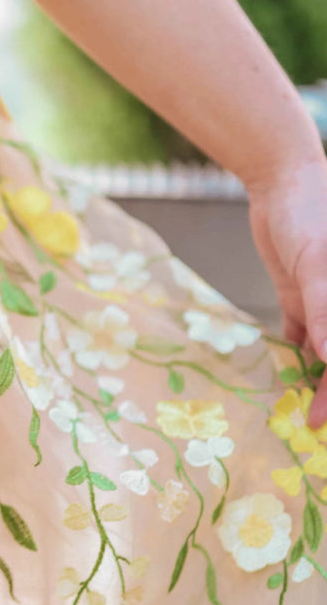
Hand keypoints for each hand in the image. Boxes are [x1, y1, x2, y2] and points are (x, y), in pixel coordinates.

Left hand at [247, 153, 326, 428]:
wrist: (282, 179)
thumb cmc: (312, 214)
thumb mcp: (315, 262)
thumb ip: (324, 309)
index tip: (325, 420)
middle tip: (313, 426)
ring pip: (325, 352)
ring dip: (315, 378)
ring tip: (299, 413)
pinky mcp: (303, 297)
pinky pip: (302, 334)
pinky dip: (297, 352)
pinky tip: (287, 373)